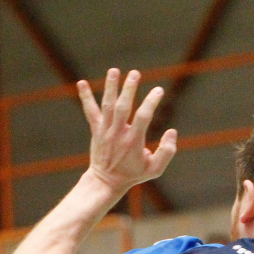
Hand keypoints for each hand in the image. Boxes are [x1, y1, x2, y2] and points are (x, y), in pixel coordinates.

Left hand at [77, 68, 177, 195]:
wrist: (106, 182)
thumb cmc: (132, 175)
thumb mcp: (154, 169)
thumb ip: (167, 152)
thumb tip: (172, 131)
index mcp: (133, 142)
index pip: (143, 117)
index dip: (151, 102)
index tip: (159, 90)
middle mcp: (118, 134)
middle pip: (122, 108)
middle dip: (129, 90)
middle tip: (135, 73)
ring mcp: (105, 131)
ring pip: (107, 106)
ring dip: (110, 87)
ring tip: (114, 70)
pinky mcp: (96, 130)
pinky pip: (90, 112)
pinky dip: (85, 97)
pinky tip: (80, 83)